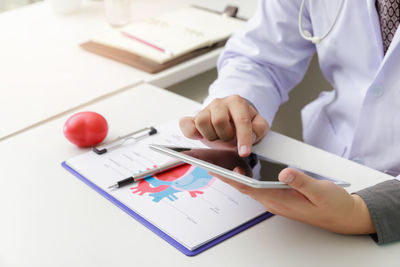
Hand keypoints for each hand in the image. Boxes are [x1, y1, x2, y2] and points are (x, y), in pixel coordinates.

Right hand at [179, 95, 268, 155]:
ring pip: (202, 122)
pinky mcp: (193, 118)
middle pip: (219, 121)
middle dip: (225, 136)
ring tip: (218, 137)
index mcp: (237, 102)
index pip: (241, 120)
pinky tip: (200, 136)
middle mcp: (219, 103)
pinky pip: (186, 124)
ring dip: (211, 135)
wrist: (231, 117)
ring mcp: (205, 110)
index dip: (243, 138)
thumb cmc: (243, 121)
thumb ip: (259, 129)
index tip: (244, 152)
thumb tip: (250, 136)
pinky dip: (191, 132)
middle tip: (229, 139)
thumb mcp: (258, 125)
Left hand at [218, 168, 375, 234]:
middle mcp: (275, 202)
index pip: (249, 188)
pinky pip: (260, 188)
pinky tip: (246, 169)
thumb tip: (284, 172)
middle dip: (229, 175)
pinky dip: (250, 178)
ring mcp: (277, 201)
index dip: (232, 178)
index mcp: (280, 200)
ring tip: (224, 162)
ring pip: (252, 188)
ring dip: (238, 177)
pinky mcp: (282, 198)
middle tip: (213, 162)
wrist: (344, 217)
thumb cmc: (333, 205)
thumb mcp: (320, 191)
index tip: (216, 169)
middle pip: (246, 187)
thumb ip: (302, 181)